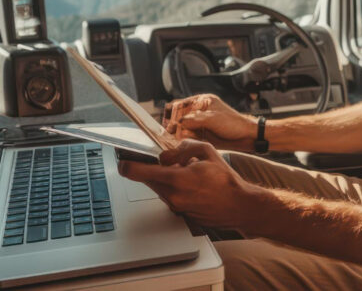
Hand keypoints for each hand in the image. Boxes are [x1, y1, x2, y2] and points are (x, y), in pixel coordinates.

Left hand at [118, 139, 263, 228]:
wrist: (239, 206)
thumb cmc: (226, 181)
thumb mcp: (208, 152)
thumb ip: (184, 148)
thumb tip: (167, 155)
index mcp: (177, 178)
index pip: (139, 172)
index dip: (127, 165)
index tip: (122, 161)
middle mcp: (173, 195)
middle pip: (148, 179)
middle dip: (154, 169)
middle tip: (169, 163)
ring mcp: (176, 206)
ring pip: (159, 188)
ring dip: (166, 179)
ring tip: (188, 175)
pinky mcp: (180, 214)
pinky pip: (170, 197)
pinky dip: (175, 189)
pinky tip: (193, 187)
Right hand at [163, 94, 256, 150]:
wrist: (247, 137)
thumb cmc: (233, 124)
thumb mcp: (212, 119)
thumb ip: (193, 120)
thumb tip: (178, 123)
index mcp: (203, 101)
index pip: (182, 104)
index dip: (172, 112)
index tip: (167, 120)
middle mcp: (200, 112)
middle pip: (180, 116)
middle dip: (173, 124)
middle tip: (168, 132)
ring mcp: (201, 124)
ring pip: (183, 128)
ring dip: (178, 133)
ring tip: (174, 138)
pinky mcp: (202, 135)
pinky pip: (189, 137)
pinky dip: (184, 140)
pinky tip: (182, 143)